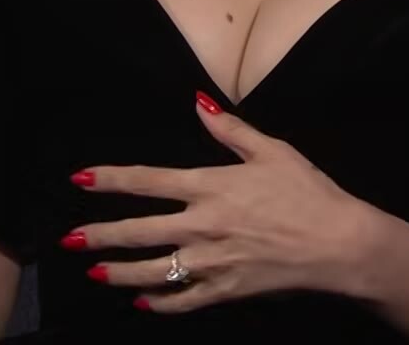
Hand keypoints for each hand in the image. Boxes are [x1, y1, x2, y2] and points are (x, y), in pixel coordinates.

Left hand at [65, 90, 380, 313]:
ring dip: (119, 272)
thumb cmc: (308, 192)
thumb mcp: (272, 150)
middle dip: (100, 235)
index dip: (110, 179)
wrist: (338, 243)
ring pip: (152, 271)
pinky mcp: (225, 289)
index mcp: (209, 186)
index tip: (80, 179)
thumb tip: (198, 104)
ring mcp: (210, 262)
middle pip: (138, 231)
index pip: (147, 181)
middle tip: (70, 241)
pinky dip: (158, 303)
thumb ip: (230, 130)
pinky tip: (142, 302)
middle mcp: (201, 225)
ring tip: (96, 272)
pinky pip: (182, 300)